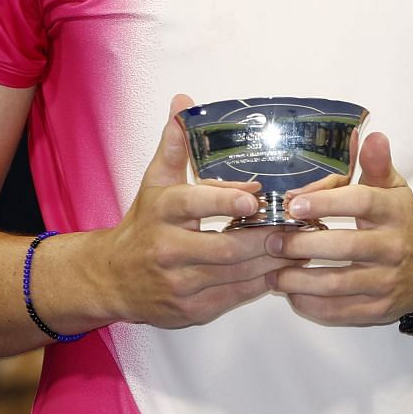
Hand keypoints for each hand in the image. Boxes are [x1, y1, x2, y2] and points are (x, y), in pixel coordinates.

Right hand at [85, 96, 296, 329]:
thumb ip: (175, 145)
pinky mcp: (191, 310)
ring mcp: (179, 284)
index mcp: (161, 212)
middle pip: (225, 247)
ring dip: (272, 260)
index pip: (194, 204)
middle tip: (297, 225)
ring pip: (236, 274)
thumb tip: (183, 102)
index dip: (225, 201)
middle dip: (266, 238)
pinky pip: (235, 296)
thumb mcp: (155, 182)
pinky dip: (263, 283)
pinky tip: (283, 269)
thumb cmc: (143, 226)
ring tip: (300, 244)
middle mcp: (167, 249)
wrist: (112, 278)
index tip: (254, 197)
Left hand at [262, 132, 412, 325]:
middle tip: (272, 241)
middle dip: (303, 246)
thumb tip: (369, 135)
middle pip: (345, 247)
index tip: (294, 204)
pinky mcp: (380, 310)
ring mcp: (387, 281)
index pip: (361, 203)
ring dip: (300, 281)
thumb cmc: (402, 221)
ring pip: (339, 284)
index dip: (327, 202)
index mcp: (394, 211)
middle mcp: (393, 246)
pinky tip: (293, 295)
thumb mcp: (394, 188)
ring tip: (272, 274)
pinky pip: (342, 312)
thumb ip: (376, 164)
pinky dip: (312, 306)